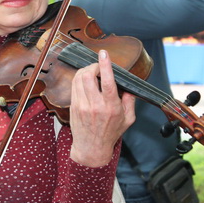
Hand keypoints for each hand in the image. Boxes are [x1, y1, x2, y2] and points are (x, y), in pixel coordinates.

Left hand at [69, 50, 135, 166]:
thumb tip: (129, 87)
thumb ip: (130, 101)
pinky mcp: (74, 106)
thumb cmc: (111, 133)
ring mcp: (82, 106)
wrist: (91, 148)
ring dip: (85, 70)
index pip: (107, 82)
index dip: (105, 65)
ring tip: (92, 72)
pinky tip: (85, 81)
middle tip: (98, 66)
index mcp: (111, 107)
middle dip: (93, 66)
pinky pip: (74, 86)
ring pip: (79, 79)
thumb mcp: (128, 119)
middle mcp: (95, 105)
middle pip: (88, 76)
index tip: (104, 54)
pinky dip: (79, 79)